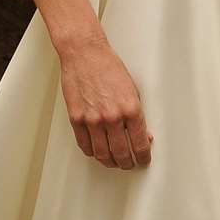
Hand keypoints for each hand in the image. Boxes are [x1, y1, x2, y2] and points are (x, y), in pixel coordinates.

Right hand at [59, 34, 152, 168]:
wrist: (85, 54)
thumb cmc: (109, 67)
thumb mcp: (132, 90)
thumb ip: (136, 115)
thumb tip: (142, 135)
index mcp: (130, 109)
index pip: (140, 144)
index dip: (143, 157)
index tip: (144, 160)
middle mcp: (112, 116)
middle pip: (121, 153)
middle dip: (128, 163)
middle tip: (130, 164)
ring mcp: (92, 119)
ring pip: (102, 154)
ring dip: (110, 162)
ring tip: (115, 162)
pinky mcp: (76, 118)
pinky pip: (85, 144)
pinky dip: (92, 152)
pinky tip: (97, 152)